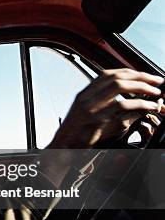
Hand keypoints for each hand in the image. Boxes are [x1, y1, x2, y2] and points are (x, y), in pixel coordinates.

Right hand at [49, 69, 163, 148]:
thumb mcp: (87, 114)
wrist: (63, 147)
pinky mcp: (98, 119)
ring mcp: (91, 107)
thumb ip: (104, 105)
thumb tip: (129, 99)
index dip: (129, 72)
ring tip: (156, 93)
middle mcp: (86, 97)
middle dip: (140, 76)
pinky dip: (140, 104)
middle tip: (157, 81)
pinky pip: (123, 106)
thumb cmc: (78, 134)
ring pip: (119, 87)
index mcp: (84, 94)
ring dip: (142, 88)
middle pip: (116, 77)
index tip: (145, 75)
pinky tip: (150, 107)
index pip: (108, 74)